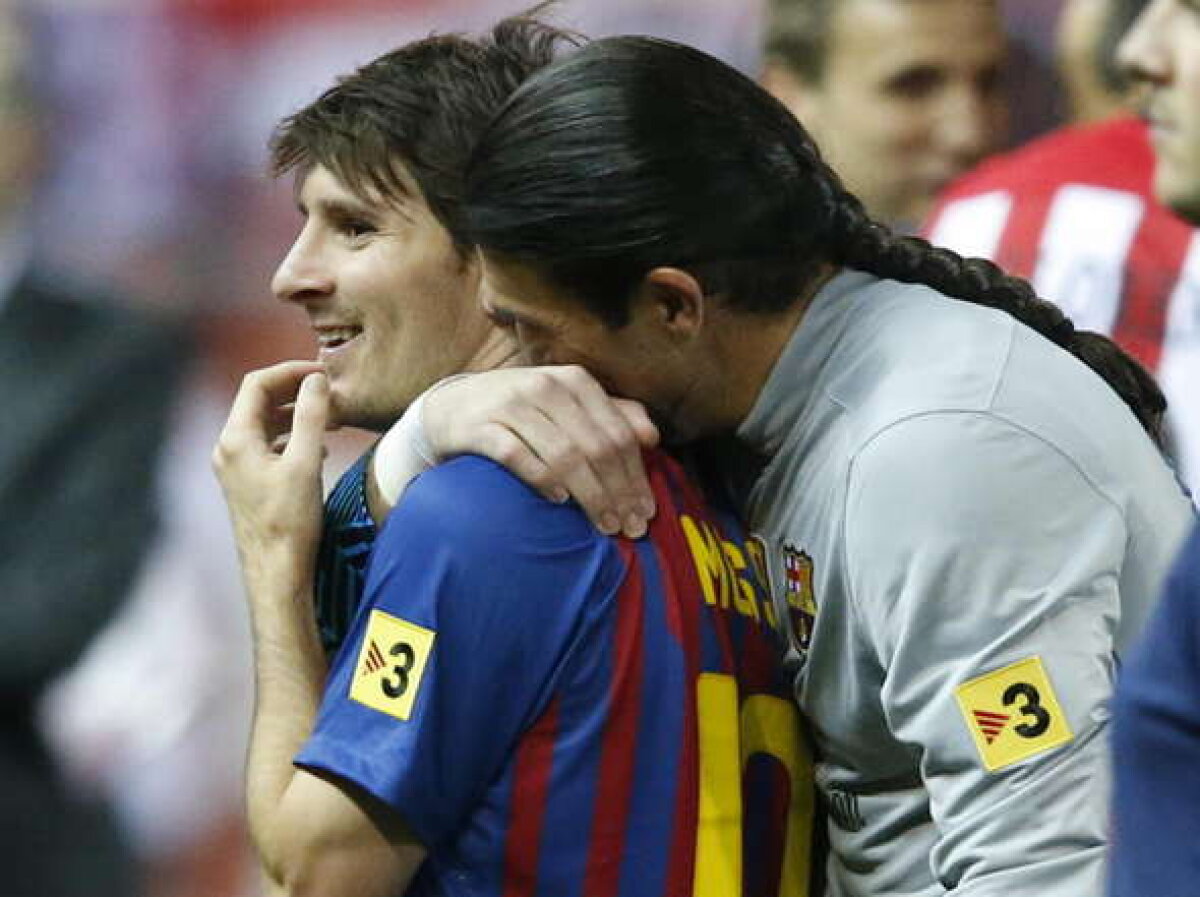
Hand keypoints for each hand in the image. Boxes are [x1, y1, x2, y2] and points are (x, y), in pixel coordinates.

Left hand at [213, 361, 330, 588]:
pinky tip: (318, 447)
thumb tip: (316, 380)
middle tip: (330, 391)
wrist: (276, 572)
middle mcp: (228, 449)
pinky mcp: (246, 483)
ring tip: (331, 418)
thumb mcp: (306, 463)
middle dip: (295, 391)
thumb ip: (311, 416)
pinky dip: (291, 436)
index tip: (323, 373)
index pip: (257, 383)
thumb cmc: (290, 522)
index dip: (291, 371)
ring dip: (296, 414)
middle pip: (258, 401)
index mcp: (235, 439)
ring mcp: (234, 467)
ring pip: (264, 424)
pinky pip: (266, 445)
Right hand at [422, 366, 658, 536]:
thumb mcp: (568, 404)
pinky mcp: (481, 426)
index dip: (636, 476)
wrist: (453, 406)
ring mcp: (511, 405)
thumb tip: (653, 436)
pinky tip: (559, 500)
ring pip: (563, 455)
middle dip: (618, 493)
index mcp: (575, 381)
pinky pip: (518, 456)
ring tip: (602, 525)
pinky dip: (543, 480)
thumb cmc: (522, 410)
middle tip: (629, 528)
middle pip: (595, 447)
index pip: (618, 434)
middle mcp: (546, 387)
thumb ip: (612, 415)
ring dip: (589, 495)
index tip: (646, 512)